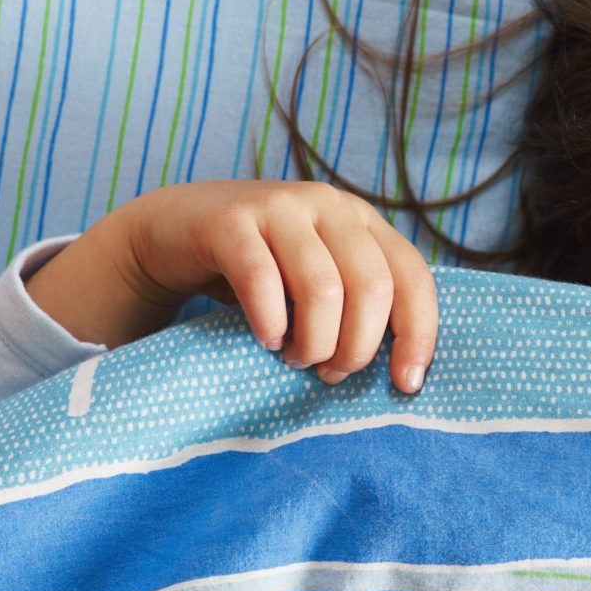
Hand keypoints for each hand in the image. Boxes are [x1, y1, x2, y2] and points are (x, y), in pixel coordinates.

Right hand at [29, 180, 437, 392]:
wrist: (172, 231)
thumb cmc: (260, 271)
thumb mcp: (317, 280)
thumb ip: (357, 306)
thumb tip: (405, 375)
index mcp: (362, 220)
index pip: (412, 277)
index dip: (418, 334)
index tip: (406, 385)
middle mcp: (328, 205)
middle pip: (371, 287)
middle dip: (357, 347)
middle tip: (331, 373)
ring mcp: (280, 206)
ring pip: (323, 289)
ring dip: (313, 342)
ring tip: (295, 358)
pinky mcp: (230, 221)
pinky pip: (262, 281)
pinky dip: (269, 323)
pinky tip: (266, 340)